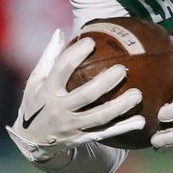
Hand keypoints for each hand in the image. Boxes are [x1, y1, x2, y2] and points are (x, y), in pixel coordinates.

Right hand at [6, 30, 143, 162]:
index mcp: (47, 91)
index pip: (61, 70)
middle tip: (122, 70)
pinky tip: (141, 121)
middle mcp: (59, 109)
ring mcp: (72, 126)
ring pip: (99, 117)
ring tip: (138, 95)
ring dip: (120, 107)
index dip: (75, 55)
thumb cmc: (36, 103)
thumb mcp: (36, 81)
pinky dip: (123, 127)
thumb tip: (60, 32)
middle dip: (105, 83)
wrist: (32, 141)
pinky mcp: (82, 137)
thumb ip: (49, 57)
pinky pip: (106, 133)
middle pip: (85, 96)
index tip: (91, 41)